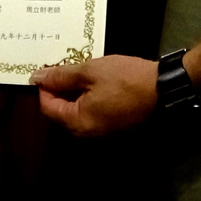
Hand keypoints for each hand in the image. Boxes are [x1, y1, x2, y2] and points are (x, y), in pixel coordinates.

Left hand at [30, 55, 157, 136]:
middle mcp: (87, 134)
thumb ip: (61, 76)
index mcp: (78, 124)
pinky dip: (88, 96)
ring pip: (76, 111)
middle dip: (59, 88)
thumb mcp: (90, 71)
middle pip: (61, 111)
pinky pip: (91, 112)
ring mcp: (101, 133)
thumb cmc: (125, 80)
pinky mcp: (113, 126)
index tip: (50, 66)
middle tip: (65, 65)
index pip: (47, 107)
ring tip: (79, 69)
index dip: (45, 86)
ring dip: (74, 91)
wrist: (164, 89)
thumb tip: (37, 77)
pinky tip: (94, 79)